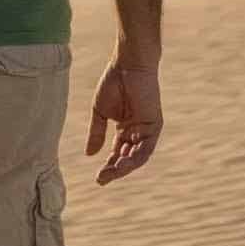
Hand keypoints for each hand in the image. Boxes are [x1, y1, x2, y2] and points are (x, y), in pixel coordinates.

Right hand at [86, 60, 163, 185]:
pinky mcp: (155, 125)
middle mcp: (137, 131)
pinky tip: (122, 165)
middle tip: (101, 179)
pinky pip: (146, 148)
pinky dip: (135, 158)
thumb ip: (96, 133)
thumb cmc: (113, 83)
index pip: (117, 152)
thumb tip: (89, 154)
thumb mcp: (100, 113)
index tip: (98, 178)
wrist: (127, 66)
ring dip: (124, 168)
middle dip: (114, 169)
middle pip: (127, 157)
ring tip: (109, 174)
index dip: (108, 165)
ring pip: (137, 156)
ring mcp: (147, 129)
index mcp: (125, 128)